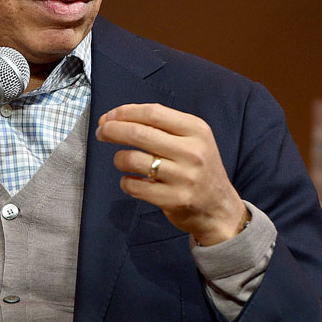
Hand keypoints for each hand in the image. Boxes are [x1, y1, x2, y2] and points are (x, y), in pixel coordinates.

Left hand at [95, 103, 248, 245]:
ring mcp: (184, 177)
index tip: (108, 117)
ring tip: (122, 161)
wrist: (219, 208)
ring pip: (133, 159)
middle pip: (139, 133)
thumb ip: (162, 127)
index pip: (153, 112)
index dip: (125, 112)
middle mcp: (192, 151)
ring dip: (118, 159)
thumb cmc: (198, 169)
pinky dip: (125, 182)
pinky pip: (134, 186)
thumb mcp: (193, 140)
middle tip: (101, 133)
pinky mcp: (174, 199)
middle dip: (112, 130)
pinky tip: (131, 181)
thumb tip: (115, 118)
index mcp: (196, 130)